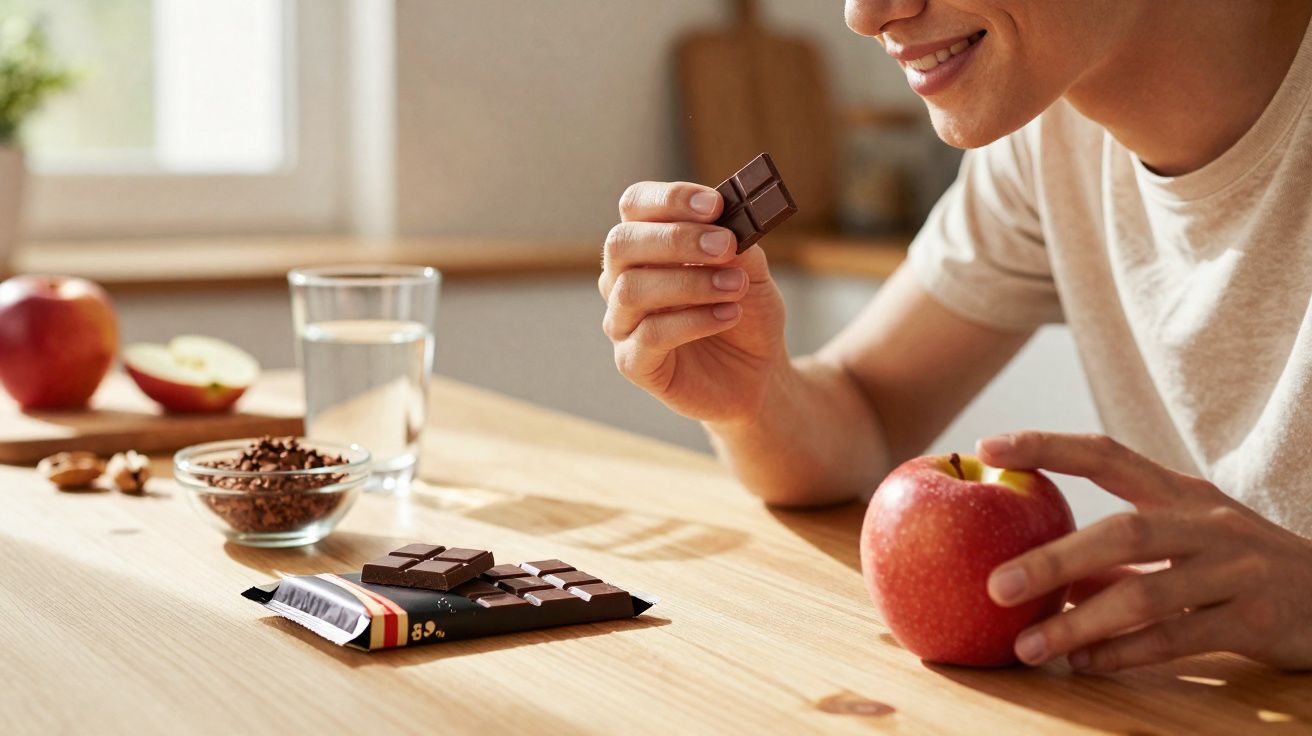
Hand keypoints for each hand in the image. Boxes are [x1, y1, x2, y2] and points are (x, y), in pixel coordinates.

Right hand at [600, 181, 787, 423]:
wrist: (758, 373)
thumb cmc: (747, 314)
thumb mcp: (753, 272)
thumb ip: (736, 246)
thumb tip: (725, 224)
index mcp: (647, 245)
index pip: (636, 206)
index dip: (670, 199)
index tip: (715, 204)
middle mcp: (623, 279)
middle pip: (621, 243)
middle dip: (676, 238)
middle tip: (726, 244)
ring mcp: (622, 322)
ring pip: (631, 289)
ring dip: (690, 283)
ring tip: (736, 285)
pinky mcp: (632, 363)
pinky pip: (649, 336)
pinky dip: (693, 321)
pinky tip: (729, 315)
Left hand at [977, 431, 1311, 672]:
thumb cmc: (1240, 566)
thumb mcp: (1184, 543)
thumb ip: (1119, 558)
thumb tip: (1045, 578)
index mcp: (1180, 492)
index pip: (1106, 454)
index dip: (1047, 446)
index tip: (988, 448)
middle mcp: (1207, 522)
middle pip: (1121, 531)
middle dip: (1053, 559)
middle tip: (994, 584)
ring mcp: (1234, 571)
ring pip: (1146, 593)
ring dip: (1079, 622)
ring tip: (1027, 644)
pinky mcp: (1253, 621)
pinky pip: (1177, 637)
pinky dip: (1124, 652)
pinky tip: (1082, 662)